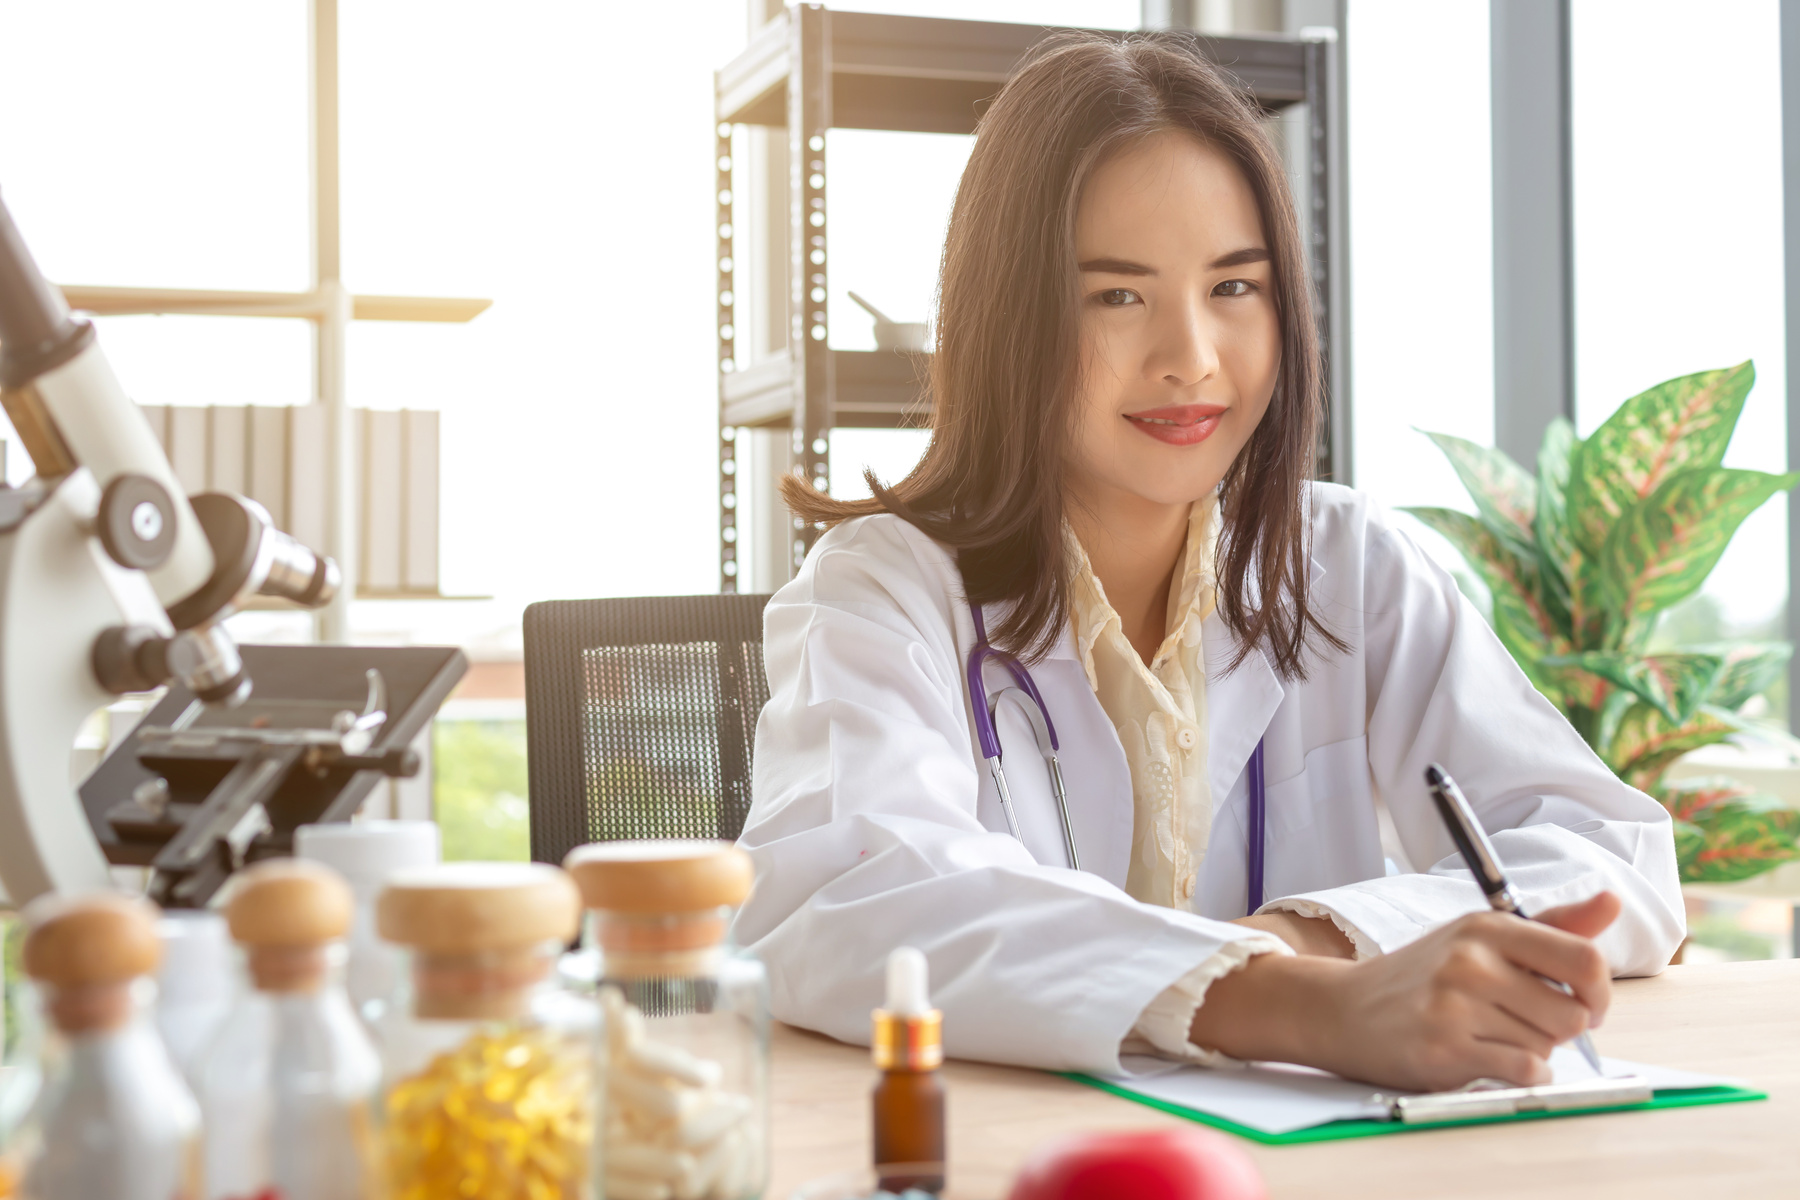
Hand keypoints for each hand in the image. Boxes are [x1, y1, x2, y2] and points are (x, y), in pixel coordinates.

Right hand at [1191, 892, 1619, 1091]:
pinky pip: (1523, 1071)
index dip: (1599, 991)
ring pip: (1548, 1046)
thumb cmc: (1421, 975)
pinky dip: (1518, 1072)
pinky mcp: (1444, 1048)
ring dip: (1532, 1050)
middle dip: (1559, 1027)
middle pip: (1573, 1013)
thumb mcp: (1480, 938)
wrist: (1344, 1009)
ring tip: (1490, 1035)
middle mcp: (1472, 960)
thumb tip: (1612, 900)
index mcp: (1488, 927)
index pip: (1584, 957)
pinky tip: (1490, 1058)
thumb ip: (1553, 927)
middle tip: (1522, 1021)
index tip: (1585, 1002)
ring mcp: (1456, 1004)